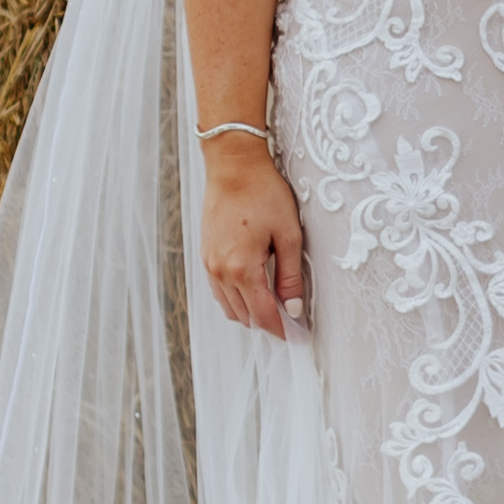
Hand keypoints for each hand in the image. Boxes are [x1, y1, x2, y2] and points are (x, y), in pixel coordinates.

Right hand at [200, 143, 309, 335]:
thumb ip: (290, 276)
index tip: (299, 337)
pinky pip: (219, 292)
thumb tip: (294, 308)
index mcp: (242, 268)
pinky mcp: (205, 256)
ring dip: (251, 313)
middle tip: (293, 322)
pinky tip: (255, 290)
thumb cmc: (264, 194)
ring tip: (276, 308)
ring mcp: (209, 264)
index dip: (282, 330)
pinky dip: (237, 299)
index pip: (263, 315)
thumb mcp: (289, 235)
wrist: (233, 166)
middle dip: (269, 324)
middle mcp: (220, 272)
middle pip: (245, 316)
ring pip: (229, 308)